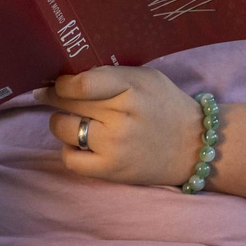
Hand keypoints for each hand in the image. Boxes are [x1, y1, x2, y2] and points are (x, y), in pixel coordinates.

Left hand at [38, 67, 203, 186]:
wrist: (194, 146)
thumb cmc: (166, 106)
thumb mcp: (147, 78)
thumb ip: (112, 75)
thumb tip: (70, 76)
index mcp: (133, 88)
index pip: (82, 83)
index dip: (62, 82)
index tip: (58, 81)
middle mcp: (122, 117)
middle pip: (68, 103)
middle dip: (55, 97)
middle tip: (52, 95)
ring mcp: (115, 146)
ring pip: (63, 128)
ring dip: (62, 122)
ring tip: (73, 120)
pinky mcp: (111, 170)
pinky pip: (70, 159)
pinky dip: (70, 150)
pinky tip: (80, 143)